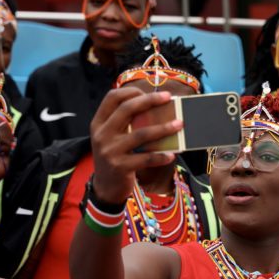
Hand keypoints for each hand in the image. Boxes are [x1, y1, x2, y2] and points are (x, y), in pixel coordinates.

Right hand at [90, 88, 182, 204]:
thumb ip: (124, 123)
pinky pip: (146, 158)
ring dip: (163, 128)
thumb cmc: (114, 157)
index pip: (112, 98)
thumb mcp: (111, 138)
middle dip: (150, 100)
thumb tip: (155, 107)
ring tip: (179, 125)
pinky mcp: (120, 167)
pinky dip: (161, 156)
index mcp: (98, 123)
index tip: (148, 91)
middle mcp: (102, 135)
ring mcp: (110, 151)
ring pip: (141, 133)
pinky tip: (171, 154)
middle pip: (127, 109)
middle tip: (168, 98)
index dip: (131, 91)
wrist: (105, 187)